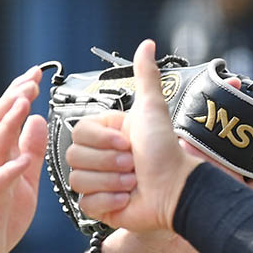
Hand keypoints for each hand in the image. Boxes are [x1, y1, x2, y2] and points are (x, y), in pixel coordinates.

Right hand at [0, 65, 48, 252]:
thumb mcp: (23, 182)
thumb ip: (30, 152)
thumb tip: (38, 119)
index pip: (4, 119)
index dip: (18, 94)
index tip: (36, 74)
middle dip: (11, 98)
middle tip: (30, 80)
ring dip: (7, 123)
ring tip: (24, 104)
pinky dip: (8, 171)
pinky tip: (23, 161)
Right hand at [65, 39, 252, 231]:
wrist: (177, 189)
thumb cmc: (165, 151)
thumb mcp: (152, 109)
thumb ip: (146, 76)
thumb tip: (147, 45)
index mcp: (104, 135)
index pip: (77, 132)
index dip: (102, 140)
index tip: (127, 142)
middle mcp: (97, 158)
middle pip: (75, 156)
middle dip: (109, 162)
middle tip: (133, 164)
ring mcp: (96, 183)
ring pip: (79, 180)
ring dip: (111, 181)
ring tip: (133, 182)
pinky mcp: (98, 207)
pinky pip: (86, 203)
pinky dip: (109, 200)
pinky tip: (127, 198)